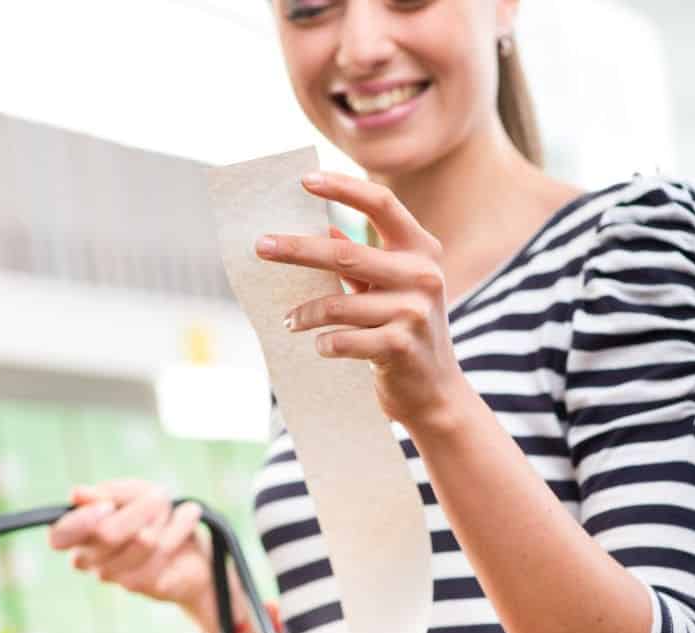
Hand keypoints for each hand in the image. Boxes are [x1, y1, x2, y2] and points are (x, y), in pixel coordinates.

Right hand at [47, 480, 211, 609]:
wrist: (192, 552)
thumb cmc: (154, 518)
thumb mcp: (135, 493)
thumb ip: (108, 493)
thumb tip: (77, 495)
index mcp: (79, 534)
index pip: (59, 535)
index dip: (81, 521)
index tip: (108, 506)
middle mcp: (90, 559)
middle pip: (107, 533)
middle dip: (141, 508)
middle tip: (159, 496)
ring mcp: (116, 577)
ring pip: (142, 541)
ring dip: (164, 517)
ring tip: (172, 511)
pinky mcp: (145, 586)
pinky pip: (165, 550)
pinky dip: (181, 525)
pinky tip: (189, 515)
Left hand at [254, 172, 472, 432]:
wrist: (434, 390)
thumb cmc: (403, 329)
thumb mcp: (390, 287)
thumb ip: (362, 259)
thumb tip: (324, 230)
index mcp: (421, 249)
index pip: (382, 203)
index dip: (344, 188)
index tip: (305, 180)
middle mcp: (422, 275)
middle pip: (345, 253)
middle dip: (295, 249)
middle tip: (260, 246)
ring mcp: (413, 312)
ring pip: (336, 305)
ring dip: (303, 313)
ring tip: (289, 320)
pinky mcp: (400, 347)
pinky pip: (341, 340)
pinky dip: (322, 343)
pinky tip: (320, 345)